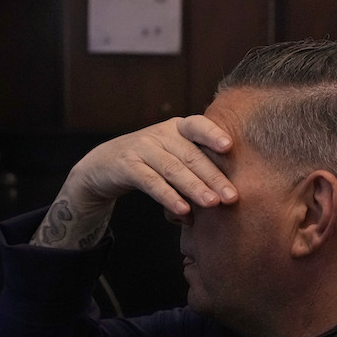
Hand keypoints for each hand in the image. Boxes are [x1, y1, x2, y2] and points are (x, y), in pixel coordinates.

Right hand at [33, 115, 237, 248]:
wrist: (104, 166)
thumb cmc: (151, 164)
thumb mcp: (173, 158)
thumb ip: (197, 169)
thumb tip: (228, 197)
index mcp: (177, 128)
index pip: (197, 126)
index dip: (212, 134)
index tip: (229, 146)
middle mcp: (161, 134)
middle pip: (190, 155)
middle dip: (213, 176)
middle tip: (232, 196)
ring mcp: (142, 148)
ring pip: (173, 169)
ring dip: (194, 188)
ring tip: (213, 204)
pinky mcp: (127, 166)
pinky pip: (151, 182)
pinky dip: (168, 196)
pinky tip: (182, 211)